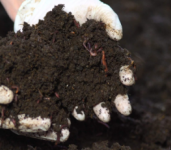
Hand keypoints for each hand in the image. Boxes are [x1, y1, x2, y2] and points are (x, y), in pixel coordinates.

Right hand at [0, 17, 62, 136]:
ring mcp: (10, 95)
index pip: (16, 125)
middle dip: (48, 127)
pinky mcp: (16, 81)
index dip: (33, 126)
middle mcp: (3, 108)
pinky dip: (46, 93)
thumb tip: (11, 98)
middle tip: (68, 130)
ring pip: (34, 107)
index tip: (50, 123)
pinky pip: (33, 89)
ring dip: (51, 113)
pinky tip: (61, 95)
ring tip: (70, 118)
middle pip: (29, 121)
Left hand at [13, 0, 134, 134]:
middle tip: (124, 110)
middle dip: (118, 100)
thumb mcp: (92, 8)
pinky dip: (75, 107)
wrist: (41, 9)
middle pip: (109, 87)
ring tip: (104, 116)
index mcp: (105, 53)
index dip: (126, 74)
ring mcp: (76, 76)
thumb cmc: (72, 6)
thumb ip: (108, 18)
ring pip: (91, 96)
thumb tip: (118, 37)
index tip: (128, 81)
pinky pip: (69, 97)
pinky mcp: (59, 81)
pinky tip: (78, 115)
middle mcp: (93, 68)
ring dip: (98, 108)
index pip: (120, 67)